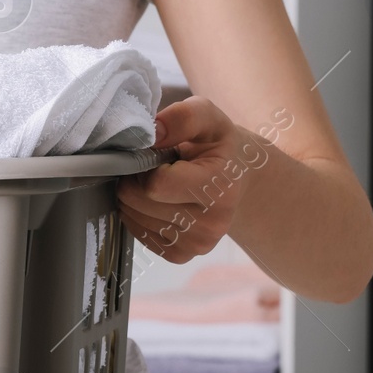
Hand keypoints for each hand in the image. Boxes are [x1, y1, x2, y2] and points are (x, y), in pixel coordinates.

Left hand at [117, 97, 266, 263]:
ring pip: (135, 218)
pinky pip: (139, 235)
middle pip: (140, 202)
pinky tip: (157, 201)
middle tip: (152, 167)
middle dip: (135, 180)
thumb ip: (181, 118)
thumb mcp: (207, 117)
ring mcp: (198, 244)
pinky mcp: (182, 255)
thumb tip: (151, 132)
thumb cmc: (218, 145)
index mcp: (221, 187)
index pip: (155, 185)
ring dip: (134, 197)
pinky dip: (138, 215)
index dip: (144, 166)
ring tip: (156, 182)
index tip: (155, 155)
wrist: (238, 178)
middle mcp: (213, 223)